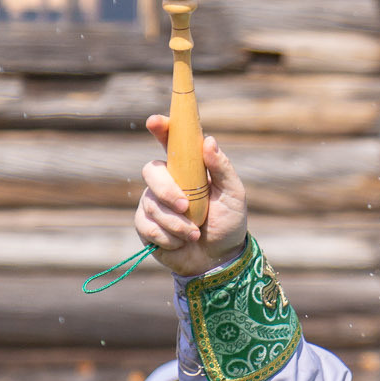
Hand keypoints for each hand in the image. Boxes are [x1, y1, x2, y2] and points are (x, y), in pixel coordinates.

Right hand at [134, 114, 249, 275]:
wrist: (219, 259)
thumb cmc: (228, 222)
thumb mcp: (233, 194)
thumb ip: (222, 168)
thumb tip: (209, 141)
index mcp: (188, 168)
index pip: (170, 141)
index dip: (161, 128)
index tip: (155, 121)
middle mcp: (166, 181)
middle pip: (152, 172)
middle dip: (167, 190)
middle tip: (186, 206)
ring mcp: (153, 202)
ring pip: (152, 204)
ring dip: (177, 223)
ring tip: (195, 233)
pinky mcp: (146, 225)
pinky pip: (148, 226)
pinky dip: (170, 237)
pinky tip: (182, 242)